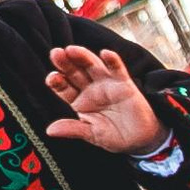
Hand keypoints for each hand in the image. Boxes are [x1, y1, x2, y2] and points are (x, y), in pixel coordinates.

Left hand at [44, 46, 164, 153]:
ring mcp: (106, 84)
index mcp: (79, 101)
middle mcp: (90, 89)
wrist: (140, 140)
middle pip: (74, 72)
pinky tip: (106, 53)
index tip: (52, 78)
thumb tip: (50, 131)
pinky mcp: (124, 84)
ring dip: (83, 56)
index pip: (64, 87)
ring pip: (92, 65)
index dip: (57, 81)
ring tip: (72, 49)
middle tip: (55, 53)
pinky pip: (117, 69)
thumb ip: (74, 129)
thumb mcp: (92, 134)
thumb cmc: (114, 136)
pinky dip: (112, 61)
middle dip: (65, 63)